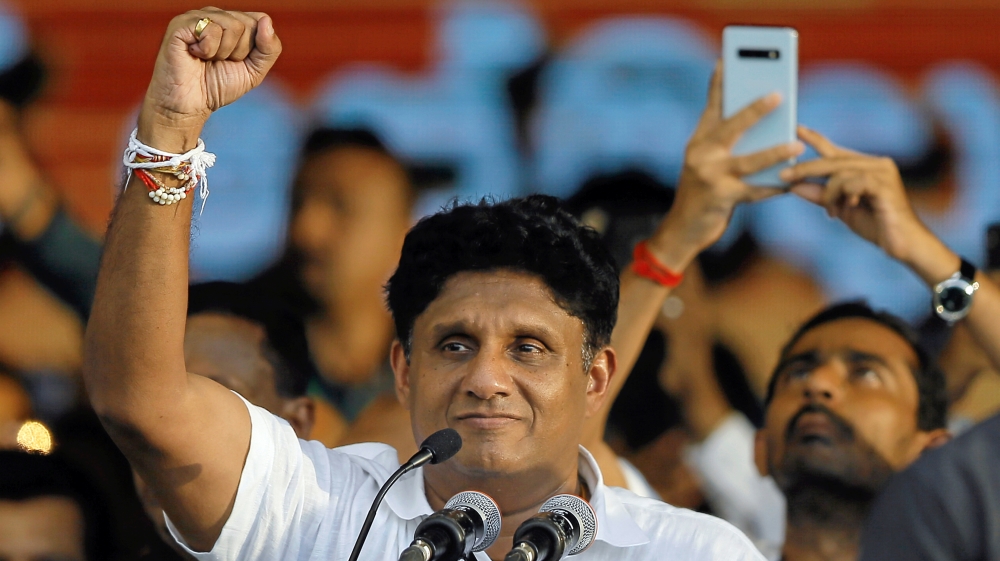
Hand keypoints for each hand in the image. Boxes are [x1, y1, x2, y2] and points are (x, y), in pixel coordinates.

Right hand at [138, 8, 281, 151]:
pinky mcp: (181, 24)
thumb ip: (269, 48)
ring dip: (224, 53)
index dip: (254, 48)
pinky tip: (195, 55)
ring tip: (207, 59)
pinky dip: (208, 50)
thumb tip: (266, 21)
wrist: (189, 106)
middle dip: (240, 52)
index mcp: (231, 21)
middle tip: (219, 62)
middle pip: (249, 24)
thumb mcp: (254, 71)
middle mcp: (214, 14)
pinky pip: (212, 30)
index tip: (236, 61)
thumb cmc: (217, 86)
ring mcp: (196, 17)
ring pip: (233, 26)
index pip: (260, 20)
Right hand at [651, 62, 803, 270]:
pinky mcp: (720, 198)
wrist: (682, 230)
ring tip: (797, 146)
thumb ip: (729, 148)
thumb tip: (768, 133)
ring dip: (775, 152)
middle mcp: (701, 154)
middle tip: (779, 95)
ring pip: (748, 161)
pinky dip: (774, 188)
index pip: (711, 108)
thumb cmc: (702, 195)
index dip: (718, 84)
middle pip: (731, 127)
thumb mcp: (708, 166)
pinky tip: (790, 184)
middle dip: (755, 110)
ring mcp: (709, 176)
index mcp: (699, 142)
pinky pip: (754, 191)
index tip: (725, 61)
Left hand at [782, 126, 933, 264]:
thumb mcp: (841, 208)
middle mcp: (877, 164)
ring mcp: (883, 172)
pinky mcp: (885, 185)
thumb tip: (793, 185)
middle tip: (784, 176)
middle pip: (833, 160)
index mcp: (866, 167)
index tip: (795, 128)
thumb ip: (821, 195)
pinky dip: (844, 195)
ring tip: (831, 211)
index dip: (815, 138)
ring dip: (829, 194)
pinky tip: (847, 207)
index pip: (835, 150)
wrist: (903, 244)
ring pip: (840, 173)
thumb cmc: (875, 225)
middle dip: (806, 168)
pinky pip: (853, 183)